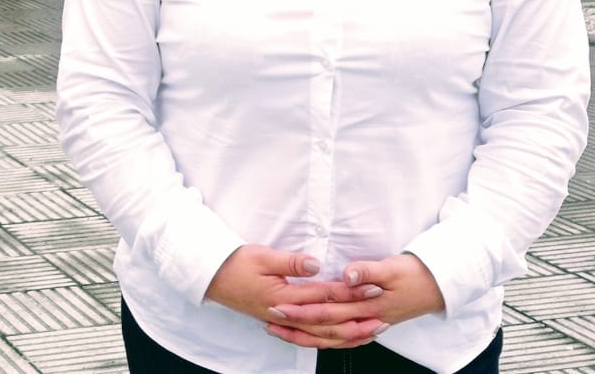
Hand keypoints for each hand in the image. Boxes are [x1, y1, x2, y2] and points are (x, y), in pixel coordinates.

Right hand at [204, 245, 386, 348]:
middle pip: (328, 321)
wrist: (212, 278)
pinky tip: (341, 338)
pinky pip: (309, 336)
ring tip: (370, 332)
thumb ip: (290, 261)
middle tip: (381, 315)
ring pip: (320, 334)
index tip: (371, 286)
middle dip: (356, 318)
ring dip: (347, 334)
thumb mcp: (261, 256)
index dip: (349, 291)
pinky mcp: (281, 322)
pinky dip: (328, 339)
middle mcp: (286, 314)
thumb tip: (315, 264)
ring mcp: (283, 321)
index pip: (324, 295)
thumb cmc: (236, 264)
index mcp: (284, 296)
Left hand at [266, 253, 445, 348]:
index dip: (302, 309)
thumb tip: (347, 275)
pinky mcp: (373, 323)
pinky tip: (315, 339)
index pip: (327, 309)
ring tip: (283, 330)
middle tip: (272, 317)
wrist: (439, 286)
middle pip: (325, 325)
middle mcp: (366, 319)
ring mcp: (370, 324)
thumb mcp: (392, 266)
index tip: (280, 304)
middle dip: (296, 323)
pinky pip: (346, 338)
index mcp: (366, 304)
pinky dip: (328, 339)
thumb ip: (368, 270)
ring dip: (307, 335)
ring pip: (333, 336)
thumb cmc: (415, 273)